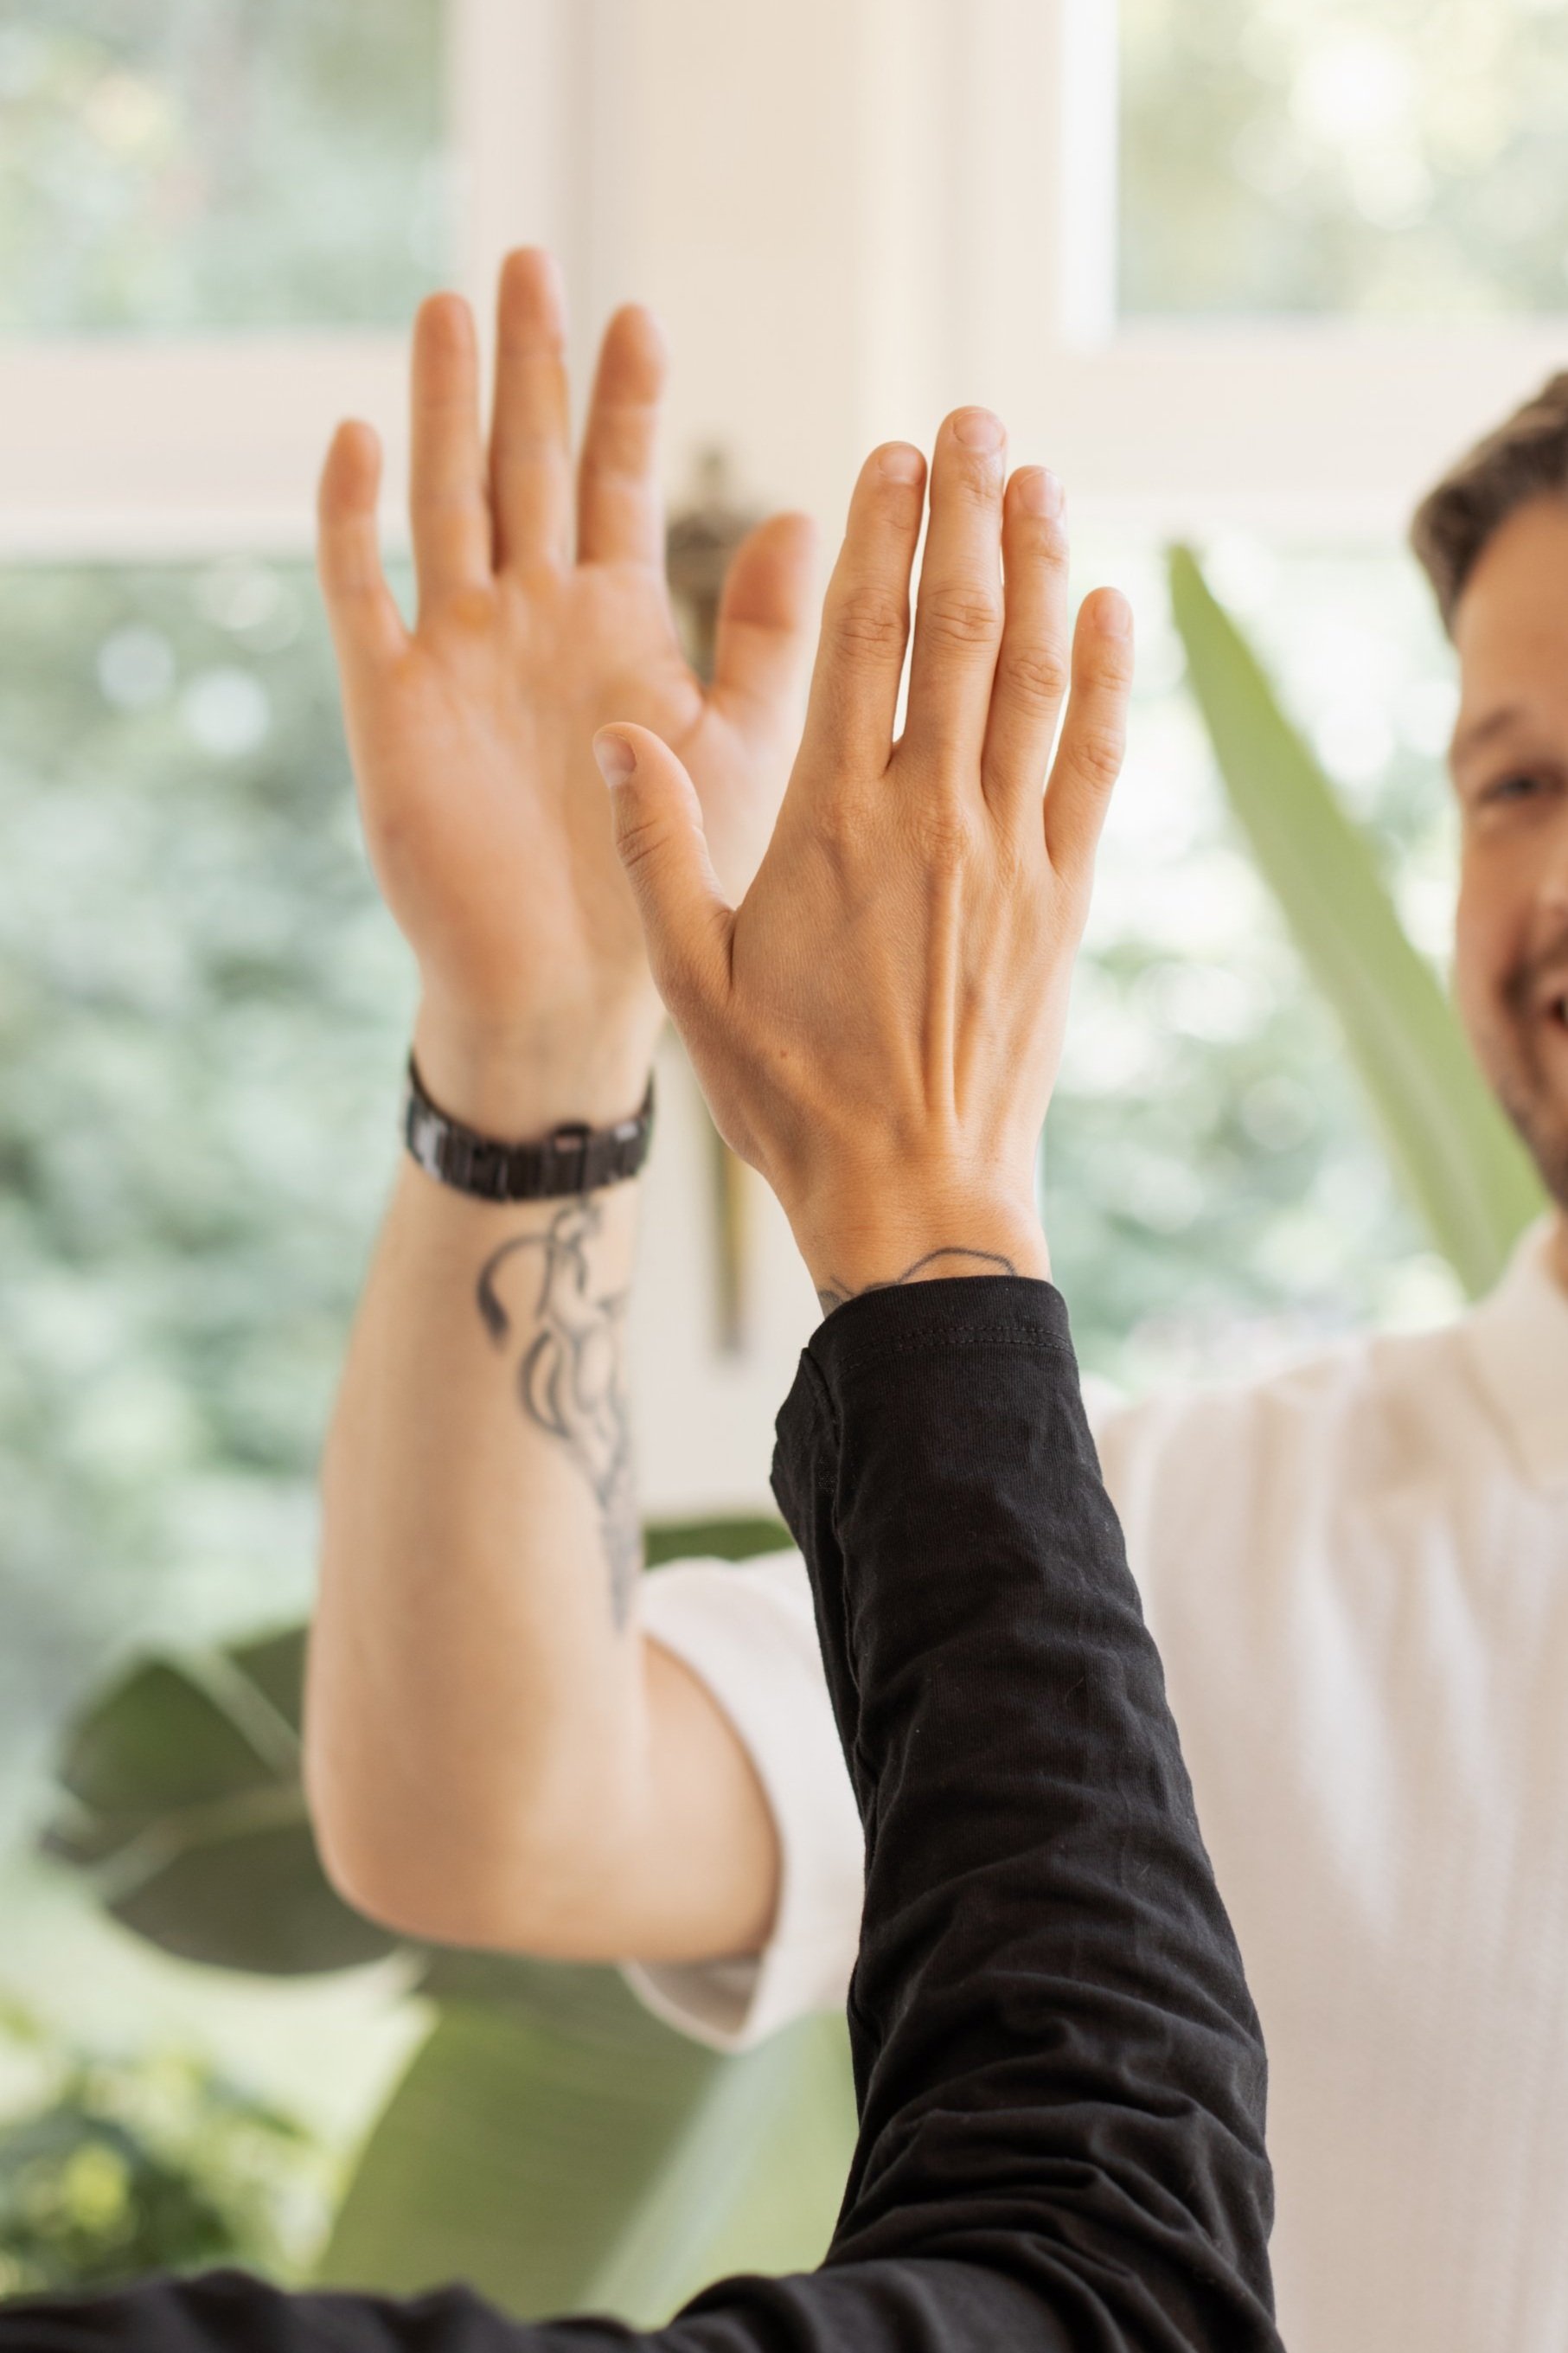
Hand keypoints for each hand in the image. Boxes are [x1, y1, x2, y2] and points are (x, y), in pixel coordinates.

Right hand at [316, 249, 814, 1128]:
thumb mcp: (734, 749)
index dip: (624, 402)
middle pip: (525, 465)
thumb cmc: (664, 886)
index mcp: (613, 626)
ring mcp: (457, 657)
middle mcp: (532, 623)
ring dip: (444, 408)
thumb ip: (763, 639)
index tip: (642, 314)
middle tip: (529, 259)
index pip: (617, 486)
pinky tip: (355, 438)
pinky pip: (362, 598)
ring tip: (449, 305)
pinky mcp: (393, 709)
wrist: (570, 993)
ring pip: (444, 502)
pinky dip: (352, 523)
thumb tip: (809, 518)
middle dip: (529, 368)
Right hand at [594, 410, 1132, 1307]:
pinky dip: (1109, 678)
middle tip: (975, 420)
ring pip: (1035, 676)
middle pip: (958, 629)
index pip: (859, 644)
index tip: (891, 455)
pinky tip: (1114, 607)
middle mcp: (929, 818)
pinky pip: (1096, 762)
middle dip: (967, 512)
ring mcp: (1009, 852)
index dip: (877, 537)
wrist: (916, 1195)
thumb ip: (654, 853)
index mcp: (829, 825)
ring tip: (1041, 478)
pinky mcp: (1066, 896)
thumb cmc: (791, 1096)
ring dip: (1042, 566)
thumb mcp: (691, 983)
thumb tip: (617, 734)